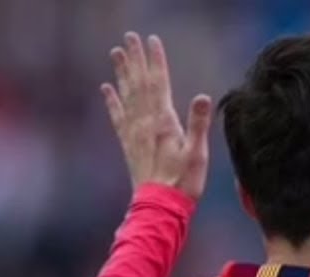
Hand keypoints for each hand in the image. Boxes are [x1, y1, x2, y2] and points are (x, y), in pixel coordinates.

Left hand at [101, 32, 212, 199]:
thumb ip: (198, 124)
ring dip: (122, 73)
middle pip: (139, 84)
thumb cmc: (184, 182)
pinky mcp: (129, 144)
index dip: (156, 61)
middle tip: (130, 37)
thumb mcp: (197, 154)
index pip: (159, 84)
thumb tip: (202, 96)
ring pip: (127, 95)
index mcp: (163, 122)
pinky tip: (106, 89)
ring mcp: (134, 133)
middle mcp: (145, 123)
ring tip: (116, 53)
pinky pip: (117, 117)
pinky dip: (112, 101)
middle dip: (135, 59)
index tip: (152, 41)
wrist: (160, 206)